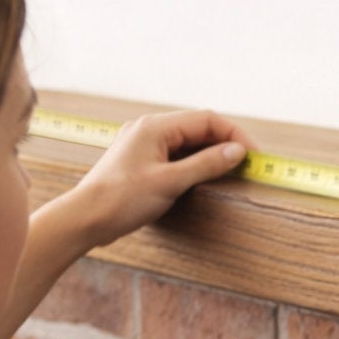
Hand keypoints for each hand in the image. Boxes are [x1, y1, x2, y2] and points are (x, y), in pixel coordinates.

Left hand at [64, 109, 258, 249]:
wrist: (84, 219)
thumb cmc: (120, 200)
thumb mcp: (170, 182)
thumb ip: (206, 164)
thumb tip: (237, 151)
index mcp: (155, 126)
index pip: (206, 120)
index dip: (234, 135)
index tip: (253, 155)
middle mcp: (148, 128)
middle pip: (197, 128)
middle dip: (225, 143)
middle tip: (247, 164)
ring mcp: (143, 143)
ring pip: (186, 141)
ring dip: (210, 153)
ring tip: (230, 170)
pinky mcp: (140, 160)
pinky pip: (174, 153)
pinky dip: (193, 162)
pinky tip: (203, 175)